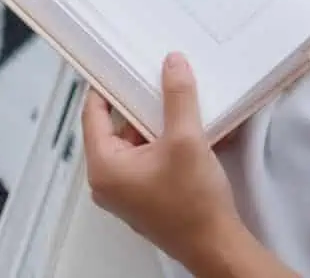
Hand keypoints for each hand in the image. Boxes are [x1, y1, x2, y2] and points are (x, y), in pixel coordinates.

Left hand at [84, 54, 290, 276]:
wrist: (216, 244)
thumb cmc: (194, 207)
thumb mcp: (186, 139)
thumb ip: (177, 97)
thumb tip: (172, 66)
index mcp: (105, 167)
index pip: (93, 115)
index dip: (105, 87)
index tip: (115, 67)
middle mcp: (109, 181)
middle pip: (115, 127)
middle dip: (138, 105)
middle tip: (156, 82)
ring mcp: (126, 191)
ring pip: (133, 142)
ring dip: (154, 124)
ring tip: (177, 108)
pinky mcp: (144, 196)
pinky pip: (146, 158)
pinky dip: (161, 142)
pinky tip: (185, 132)